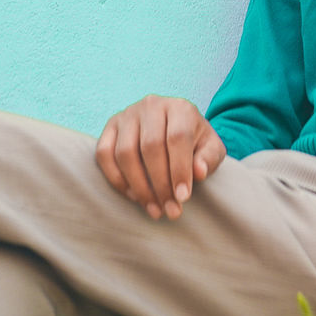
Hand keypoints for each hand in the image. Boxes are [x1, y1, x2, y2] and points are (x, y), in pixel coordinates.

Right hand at [95, 94, 225, 220]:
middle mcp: (152, 105)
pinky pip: (104, 154)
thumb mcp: (210, 148)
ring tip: (154, 208)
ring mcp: (128, 114)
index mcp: (180, 107)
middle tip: (169, 210)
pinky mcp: (110, 126)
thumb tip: (198, 172)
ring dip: (139, 187)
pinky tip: (134, 196)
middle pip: (150, 146)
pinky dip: (117, 179)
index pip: (177, 137)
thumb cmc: (194, 143)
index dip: (179, 170)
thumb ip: (208, 159)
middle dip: (160, 184)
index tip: (183, 198)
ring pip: (126, 152)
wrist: (174, 129)